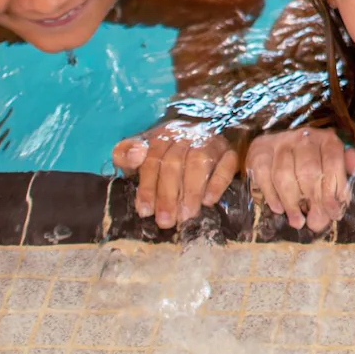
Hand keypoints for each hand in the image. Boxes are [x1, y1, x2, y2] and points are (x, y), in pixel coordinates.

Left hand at [113, 120, 239, 229]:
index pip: (152, 159)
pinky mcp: (229, 152)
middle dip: (167, 194)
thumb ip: (126, 154)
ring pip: (200, 162)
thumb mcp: (139, 153)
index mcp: (161, 136)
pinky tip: (209, 201)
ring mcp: (210, 142)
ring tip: (186, 215)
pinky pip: (227, 164)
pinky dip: (218, 183)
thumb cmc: (163, 153)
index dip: (148, 186)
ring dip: (191, 191)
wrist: (199, 133)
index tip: (145, 211)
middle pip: (174, 162)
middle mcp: (186, 136)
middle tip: (166, 221)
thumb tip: (135, 155)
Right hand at [245, 127, 354, 231]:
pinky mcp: (259, 151)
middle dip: (313, 200)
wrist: (277, 151)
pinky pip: (263, 176)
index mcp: (326, 139)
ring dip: (291, 203)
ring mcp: (279, 142)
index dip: (335, 190)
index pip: (333, 162)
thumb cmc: (312, 164)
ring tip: (297, 221)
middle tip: (315, 221)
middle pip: (308, 171)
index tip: (334, 212)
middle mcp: (303, 136)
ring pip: (284, 175)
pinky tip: (279, 209)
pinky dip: (271, 195)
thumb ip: (346, 169)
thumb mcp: (333, 166)